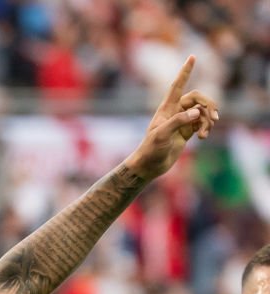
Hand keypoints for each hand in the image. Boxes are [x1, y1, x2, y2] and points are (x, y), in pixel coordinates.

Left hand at [125, 56, 219, 180]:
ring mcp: (182, 120)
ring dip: (208, 120)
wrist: (150, 165)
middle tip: (214, 117)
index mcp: (166, 108)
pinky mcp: (187, 130)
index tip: (192, 56)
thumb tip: (197, 112)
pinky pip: (203, 122)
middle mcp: (175, 111)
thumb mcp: (162, 134)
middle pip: (198, 98)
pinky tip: (203, 137)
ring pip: (202, 111)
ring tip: (205, 133)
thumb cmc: (151, 149)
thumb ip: (179, 121)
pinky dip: (206, 127)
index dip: (185, 71)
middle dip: (208, 105)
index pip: (177, 85)